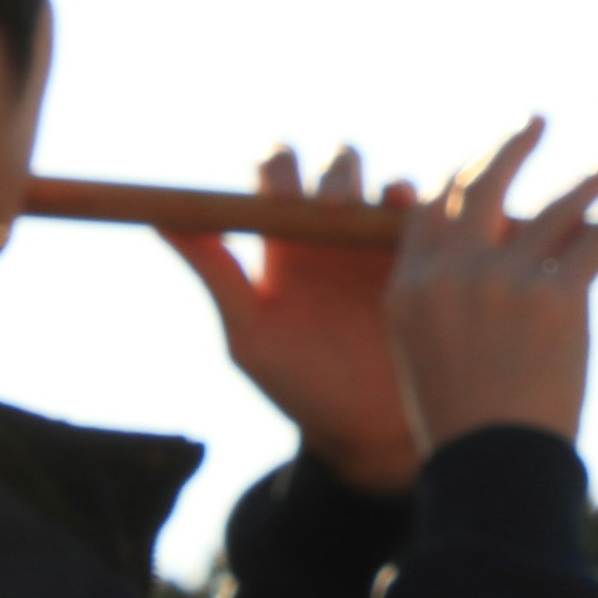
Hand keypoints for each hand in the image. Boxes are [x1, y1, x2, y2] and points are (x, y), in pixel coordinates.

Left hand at [164, 145, 424, 491]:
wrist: (367, 432)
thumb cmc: (297, 386)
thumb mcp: (250, 335)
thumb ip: (217, 274)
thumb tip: (161, 218)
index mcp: (286, 240)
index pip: (277, 172)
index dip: (279, 170)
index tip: (282, 199)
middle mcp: (336, 231)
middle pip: (340, 165)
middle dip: (338, 174)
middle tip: (334, 208)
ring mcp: (384, 244)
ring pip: (391, 186)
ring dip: (387, 187)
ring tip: (388, 208)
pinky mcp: (428, 263)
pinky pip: (437, 224)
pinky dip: (433, 213)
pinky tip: (430, 228)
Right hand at [388, 117, 597, 456]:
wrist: (496, 466)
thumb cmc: (468, 420)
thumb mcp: (430, 353)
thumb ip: (447, 297)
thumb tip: (493, 253)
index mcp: (411, 287)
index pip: (433, 205)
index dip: (465, 172)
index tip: (491, 156)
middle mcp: (453, 274)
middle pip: (483, 183)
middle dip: (513, 144)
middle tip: (537, 120)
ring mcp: (505, 282)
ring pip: (553, 206)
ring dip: (588, 176)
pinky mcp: (557, 298)